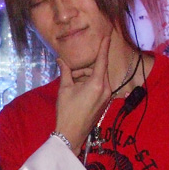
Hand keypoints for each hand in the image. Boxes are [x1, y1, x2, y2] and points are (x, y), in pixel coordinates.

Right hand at [55, 35, 111, 149]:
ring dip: (85, 77)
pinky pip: (99, 86)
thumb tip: (61, 60)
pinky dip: (89, 84)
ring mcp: (106, 96)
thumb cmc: (67, 111)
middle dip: (84, 69)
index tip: (107, 35)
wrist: (71, 133)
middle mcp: (106, 88)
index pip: (102, 60)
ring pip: (98, 78)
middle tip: (70, 74)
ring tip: (71, 85)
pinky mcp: (104, 102)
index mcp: (97, 83)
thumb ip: (65, 72)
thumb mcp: (64, 89)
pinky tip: (77, 90)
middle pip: (98, 70)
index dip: (104, 47)